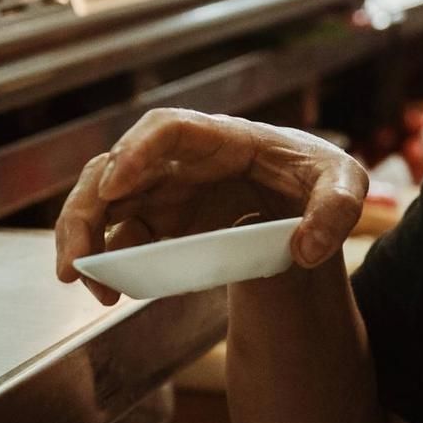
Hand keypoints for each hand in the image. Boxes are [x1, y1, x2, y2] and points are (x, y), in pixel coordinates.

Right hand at [53, 108, 367, 303]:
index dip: (135, 152)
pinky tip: (114, 293)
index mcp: (222, 137)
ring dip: (87, 242)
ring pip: (105, 206)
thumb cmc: (320, 176)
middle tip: (78, 262)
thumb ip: (336, 209)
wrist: (310, 199)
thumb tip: (307, 248)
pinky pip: (123, 239)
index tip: (112, 186)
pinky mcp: (165, 224)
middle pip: (115, 169)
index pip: (166, 129)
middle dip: (86, 210)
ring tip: (89, 286)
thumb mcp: (345, 183)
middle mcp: (182, 161)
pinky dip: (110, 263)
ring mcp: (167, 192)